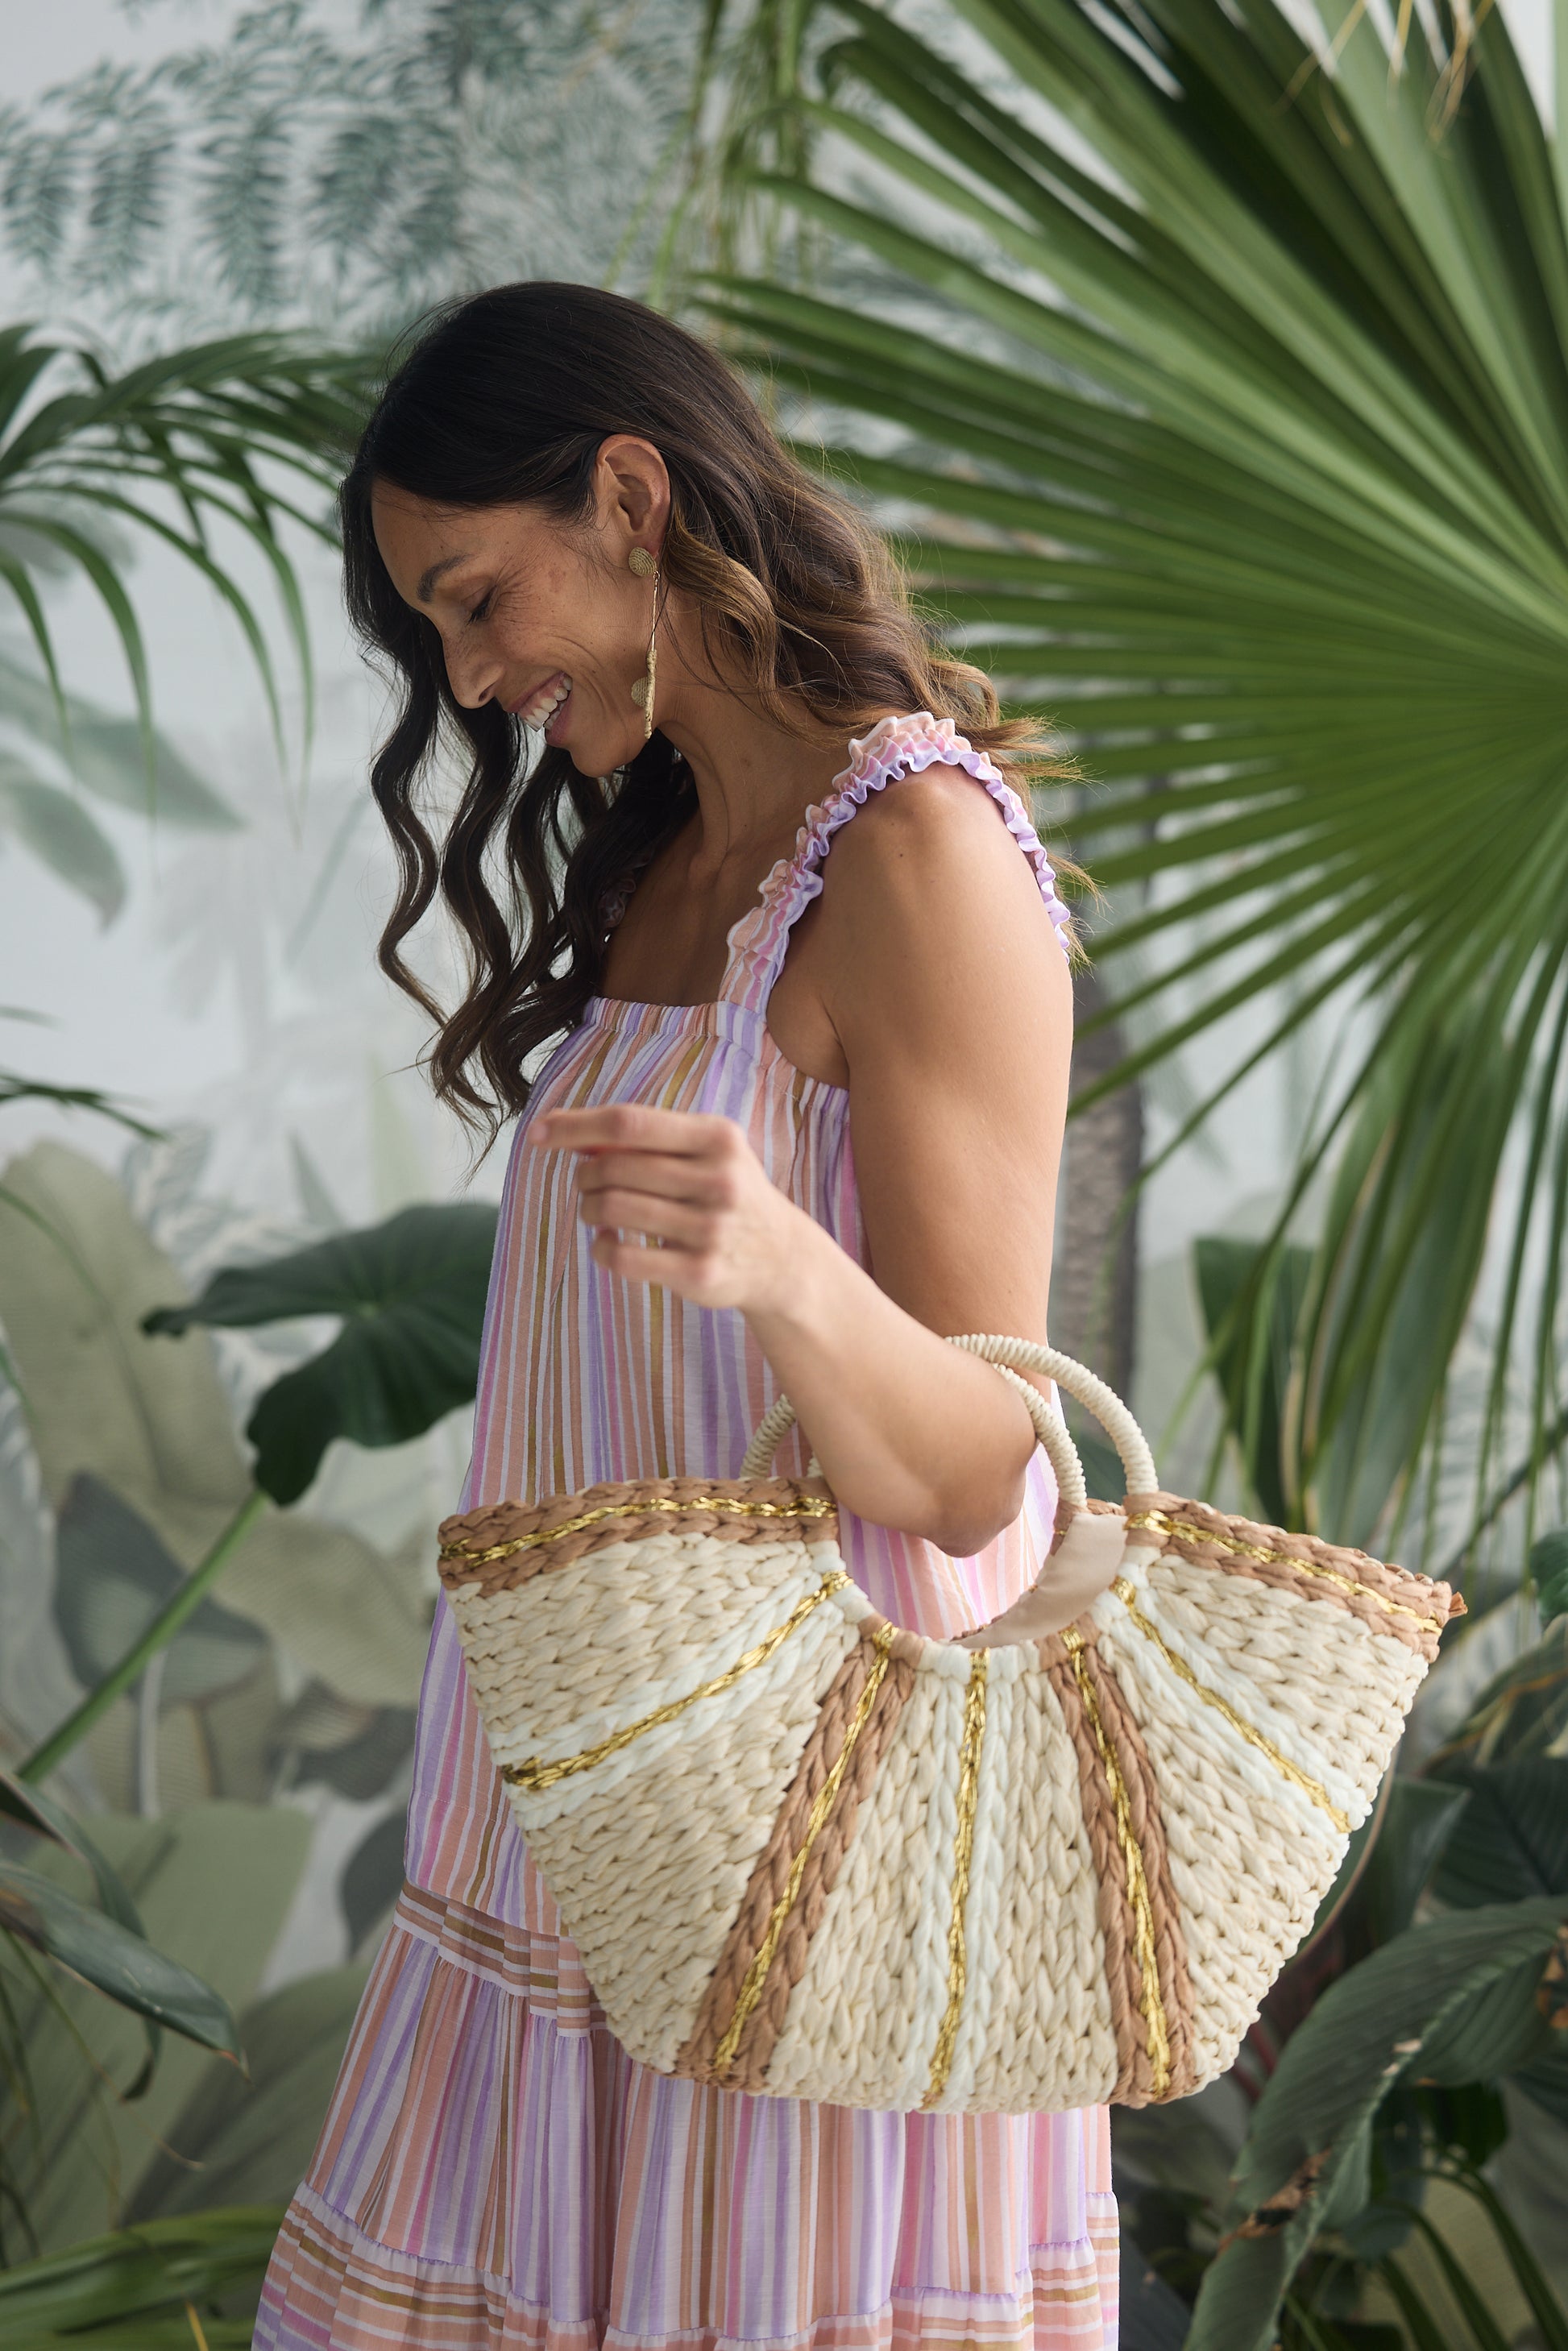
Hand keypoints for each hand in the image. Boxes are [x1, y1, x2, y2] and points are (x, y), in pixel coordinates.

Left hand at [526, 1104, 802, 1313]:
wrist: (781, 1257)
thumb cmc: (726, 1192)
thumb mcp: (706, 1151)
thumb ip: (648, 1138)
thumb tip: (570, 1132)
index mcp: (717, 1138)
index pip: (629, 1122)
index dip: (575, 1125)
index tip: (538, 1132)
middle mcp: (719, 1180)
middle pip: (614, 1166)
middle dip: (585, 1174)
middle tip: (587, 1183)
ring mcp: (710, 1229)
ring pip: (612, 1208)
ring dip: (589, 1209)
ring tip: (596, 1211)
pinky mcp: (699, 1272)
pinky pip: (621, 1256)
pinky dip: (601, 1247)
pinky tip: (608, 1241)